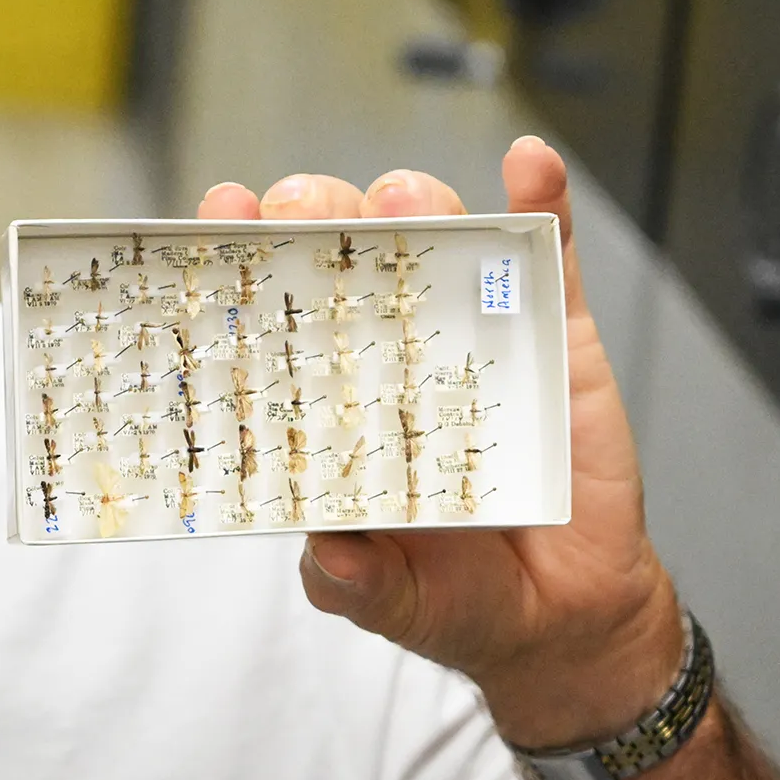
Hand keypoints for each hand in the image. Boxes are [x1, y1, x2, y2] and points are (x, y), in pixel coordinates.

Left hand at [198, 137, 682, 748]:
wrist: (561, 616)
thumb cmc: (452, 594)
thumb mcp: (390, 599)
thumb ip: (356, 582)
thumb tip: (328, 555)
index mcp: (324, 398)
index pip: (267, 311)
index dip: (236, 258)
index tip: (218, 216)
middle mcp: (385, 348)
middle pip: (340, 249)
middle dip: (315, 214)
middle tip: (307, 212)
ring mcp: (468, 329)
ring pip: (432, 235)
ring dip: (412, 201)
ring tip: (402, 201)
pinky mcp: (552, 332)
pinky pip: (548, 254)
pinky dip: (540, 201)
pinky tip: (530, 164)